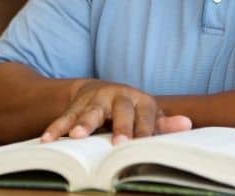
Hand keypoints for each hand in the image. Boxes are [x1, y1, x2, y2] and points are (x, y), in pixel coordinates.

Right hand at [40, 80, 191, 144]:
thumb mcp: (149, 114)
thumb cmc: (132, 110)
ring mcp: (95, 100)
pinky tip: (47, 139)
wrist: (101, 90)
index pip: (147, 115)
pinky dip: (56, 128)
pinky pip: (65, 117)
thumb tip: (187, 124)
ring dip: (83, 123)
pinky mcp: (76, 105)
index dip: (145, 129)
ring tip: (76, 136)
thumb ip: (164, 123)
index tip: (143, 144)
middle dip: (119, 126)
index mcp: (140, 101)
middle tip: (118, 144)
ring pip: (90, 111)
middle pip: (120, 110)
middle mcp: (118, 96)